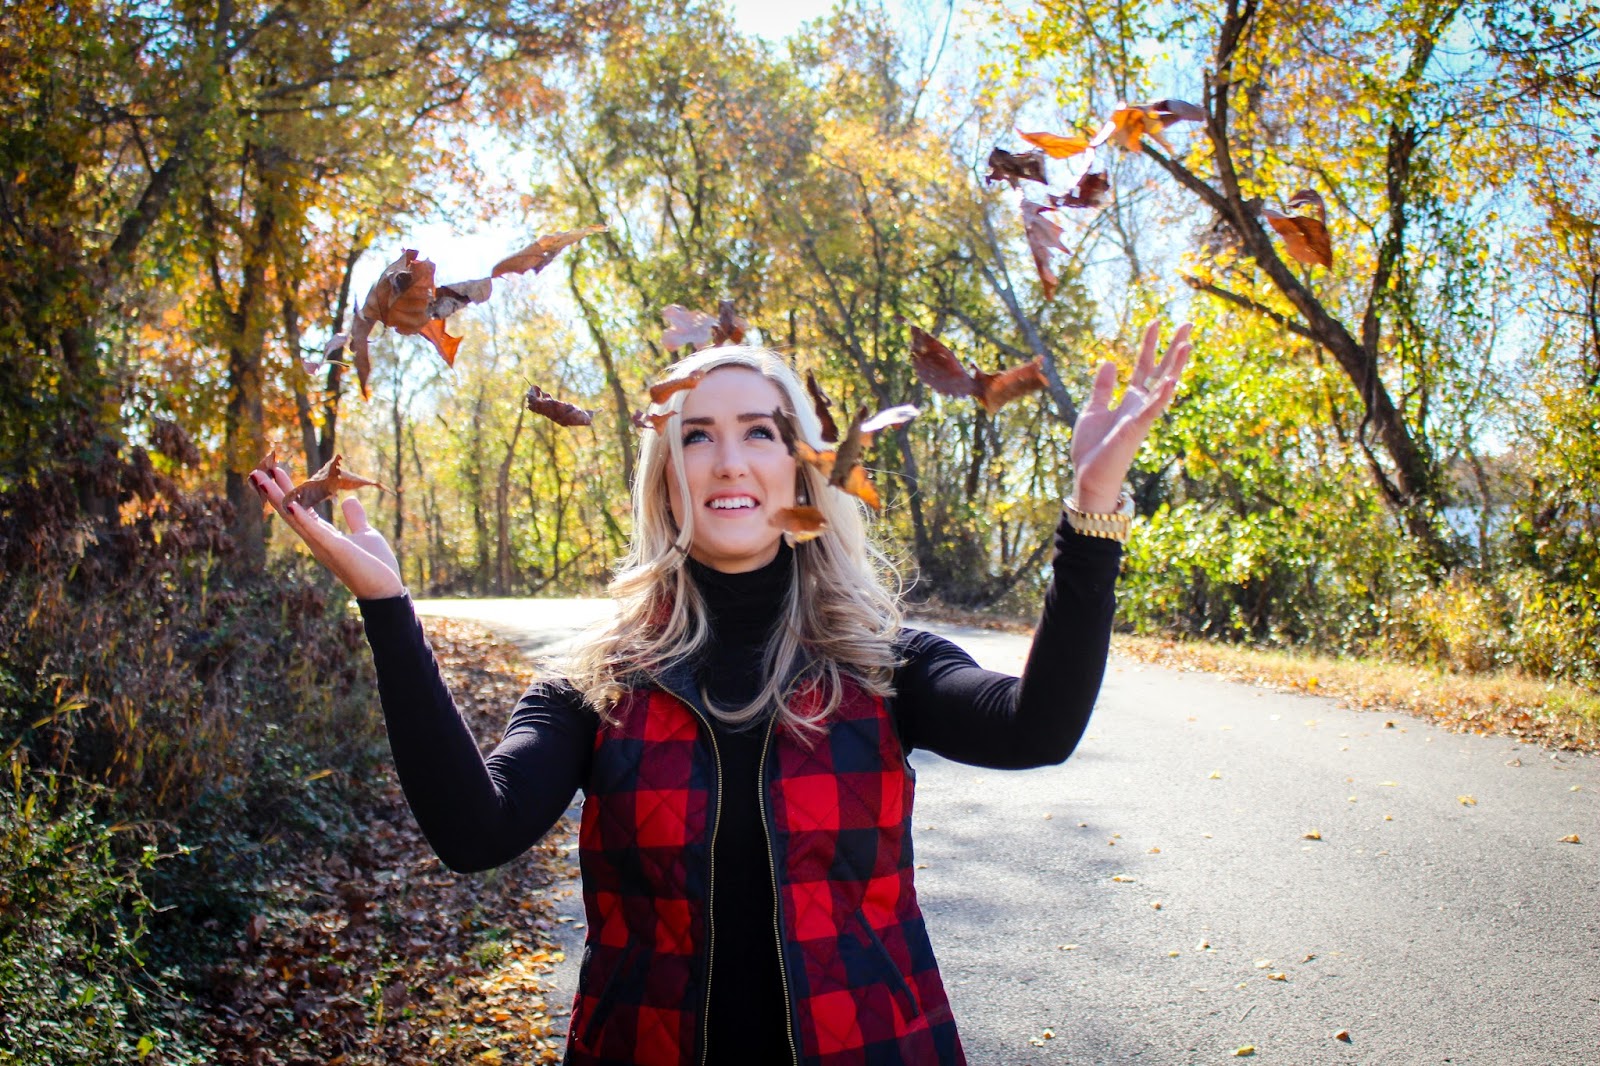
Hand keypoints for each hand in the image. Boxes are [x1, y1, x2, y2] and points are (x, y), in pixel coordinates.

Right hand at [250, 466, 405, 599]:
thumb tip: (349, 500)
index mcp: (323, 535)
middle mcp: (316, 540)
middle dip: (274, 491)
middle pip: (290, 511)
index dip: (288, 490)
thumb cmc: (375, 566)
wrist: (386, 591)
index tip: (276, 471)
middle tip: (257, 471)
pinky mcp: (335, 549)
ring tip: (262, 479)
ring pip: (295, 517)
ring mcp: (323, 545)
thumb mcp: (366, 535)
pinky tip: (290, 503)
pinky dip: (302, 517)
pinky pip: (315, 531)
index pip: (300, 508)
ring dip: (278, 498)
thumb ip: (355, 519)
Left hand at [1071, 320, 1191, 512]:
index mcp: (1130, 400)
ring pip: (1164, 387)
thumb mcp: (1093, 410)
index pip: (1145, 366)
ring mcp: (1141, 417)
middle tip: (1188, 324)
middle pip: (1162, 370)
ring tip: (1188, 344)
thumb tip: (1111, 361)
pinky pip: (1152, 410)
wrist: (1089, 476)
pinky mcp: (1135, 429)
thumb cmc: (1092, 448)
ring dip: (1176, 366)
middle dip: (1174, 348)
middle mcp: (1141, 406)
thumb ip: (1103, 388)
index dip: (1150, 344)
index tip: (1156, 321)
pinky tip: (1171, 380)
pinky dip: (1161, 396)